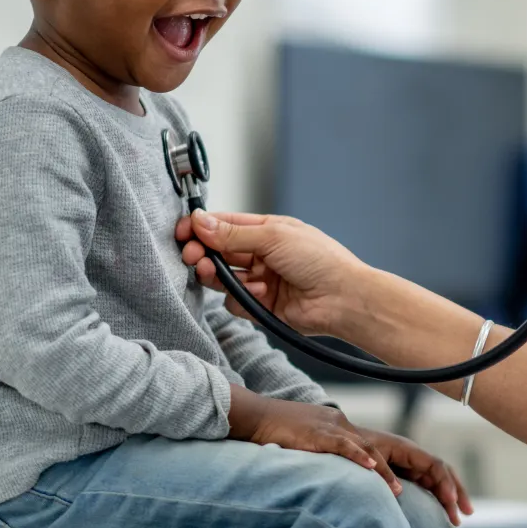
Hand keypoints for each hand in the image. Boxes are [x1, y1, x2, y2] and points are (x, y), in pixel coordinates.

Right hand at [176, 210, 366, 336]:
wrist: (343, 298)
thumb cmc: (320, 260)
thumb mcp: (273, 237)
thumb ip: (233, 233)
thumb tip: (200, 221)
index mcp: (267, 231)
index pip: (225, 225)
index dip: (202, 227)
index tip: (183, 232)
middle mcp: (262, 255)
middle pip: (219, 252)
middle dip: (203, 253)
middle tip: (192, 255)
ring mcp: (261, 281)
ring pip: (224, 278)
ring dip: (217, 275)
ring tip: (215, 273)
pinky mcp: (262, 307)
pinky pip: (236, 303)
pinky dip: (242, 298)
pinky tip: (261, 293)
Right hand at [228, 386, 402, 496]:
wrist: (256, 416)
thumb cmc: (275, 430)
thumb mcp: (303, 438)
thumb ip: (319, 450)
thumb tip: (326, 473)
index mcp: (334, 422)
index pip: (364, 443)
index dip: (380, 463)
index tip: (393, 482)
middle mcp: (336, 421)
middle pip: (370, 445)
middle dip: (388, 469)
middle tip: (402, 491)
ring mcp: (327, 426)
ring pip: (363, 447)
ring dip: (382, 470)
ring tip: (396, 490)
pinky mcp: (316, 433)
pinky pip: (343, 445)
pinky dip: (359, 456)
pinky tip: (371, 467)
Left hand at [358, 428, 472, 525]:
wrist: (344, 441)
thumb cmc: (356, 446)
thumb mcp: (370, 456)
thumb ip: (384, 472)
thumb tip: (399, 492)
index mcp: (407, 449)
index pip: (435, 465)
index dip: (445, 483)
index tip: (451, 501)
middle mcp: (413, 456)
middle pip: (442, 472)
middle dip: (456, 491)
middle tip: (467, 513)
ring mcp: (410, 465)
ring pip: (437, 480)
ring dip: (450, 497)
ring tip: (458, 518)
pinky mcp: (406, 473)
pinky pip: (427, 485)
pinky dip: (437, 497)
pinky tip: (443, 511)